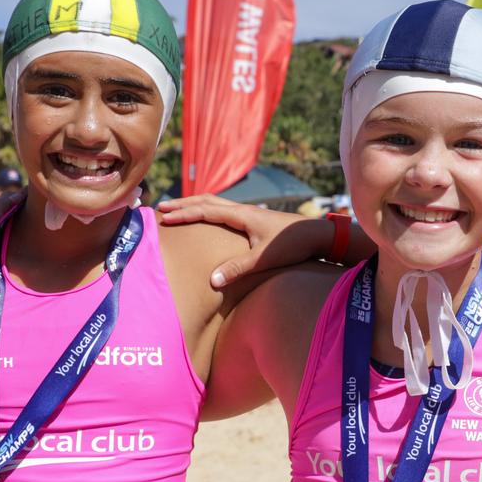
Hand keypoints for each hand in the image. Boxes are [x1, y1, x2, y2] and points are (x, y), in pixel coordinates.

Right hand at [157, 195, 329, 287]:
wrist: (319, 235)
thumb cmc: (292, 244)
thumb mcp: (264, 258)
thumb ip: (238, 268)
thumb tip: (212, 280)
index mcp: (242, 215)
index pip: (205, 210)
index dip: (183, 213)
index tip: (163, 216)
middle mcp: (244, 210)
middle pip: (207, 201)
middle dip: (184, 204)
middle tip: (162, 207)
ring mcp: (251, 214)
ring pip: (217, 203)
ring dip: (196, 204)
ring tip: (180, 209)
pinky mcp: (257, 221)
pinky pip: (226, 210)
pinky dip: (210, 210)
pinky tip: (210, 219)